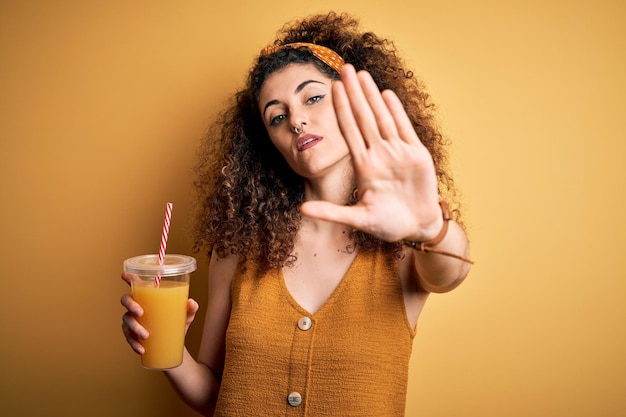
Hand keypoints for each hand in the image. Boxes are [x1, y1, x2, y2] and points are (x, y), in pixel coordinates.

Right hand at [120, 272, 198, 354]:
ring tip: (146, 335)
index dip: (129, 278)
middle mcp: (137, 306)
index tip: (125, 275)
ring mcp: (133, 321)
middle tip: (141, 313)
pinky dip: (134, 343)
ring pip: (126, 320)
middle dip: (131, 305)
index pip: (136, 285)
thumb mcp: (186, 315)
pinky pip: (128, 337)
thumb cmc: (178, 322)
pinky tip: (141, 348)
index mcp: (148, 297)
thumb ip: (190, 308)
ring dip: (134, 327)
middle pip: (126, 300)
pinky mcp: (132, 335)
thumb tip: (191, 302)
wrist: (175, 344)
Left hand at [301, 64, 441, 241]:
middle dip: (353, 94)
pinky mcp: (417, 155)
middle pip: (363, 117)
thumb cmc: (387, 224)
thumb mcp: (357, 219)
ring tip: (361, 74)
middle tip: (344, 68)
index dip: (341, 109)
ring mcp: (398, 152)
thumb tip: (302, 210)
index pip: (349, 131)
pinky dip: (395, 112)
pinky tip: (386, 94)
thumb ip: (331, 213)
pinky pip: (404, 129)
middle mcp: (379, 154)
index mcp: (364, 165)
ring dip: (372, 96)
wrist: (417, 227)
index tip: (331, 88)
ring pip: (382, 118)